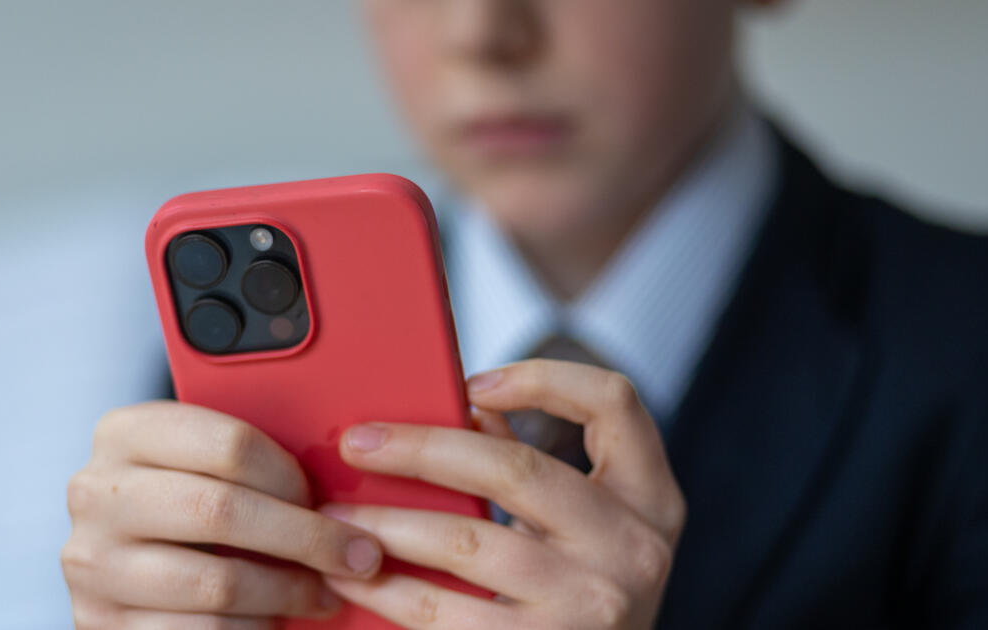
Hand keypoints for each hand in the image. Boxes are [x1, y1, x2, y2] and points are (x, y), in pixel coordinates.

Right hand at [61, 401, 383, 628]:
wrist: (120, 562)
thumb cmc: (184, 501)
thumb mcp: (198, 463)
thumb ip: (246, 459)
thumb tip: (340, 477)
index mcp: (126, 433)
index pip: (228, 444)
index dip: (290, 476)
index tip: (324, 499)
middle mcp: (96, 494)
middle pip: (222, 511)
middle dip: (305, 538)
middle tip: (358, 556)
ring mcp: (93, 563)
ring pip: (216, 581)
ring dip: (287, 592)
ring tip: (323, 592)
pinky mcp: (99, 623)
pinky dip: (254, 628)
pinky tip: (275, 618)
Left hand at [321, 359, 685, 628]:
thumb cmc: (587, 598)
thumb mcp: (587, 530)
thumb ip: (536, 469)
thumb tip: (467, 412)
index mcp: (650, 498)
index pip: (614, 402)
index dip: (542, 378)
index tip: (472, 384)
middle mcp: (633, 546)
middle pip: (514, 468)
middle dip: (420, 449)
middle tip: (358, 444)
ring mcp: (592, 604)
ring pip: (465, 543)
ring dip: (387, 525)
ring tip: (338, 517)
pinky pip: (446, 613)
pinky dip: (390, 591)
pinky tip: (356, 580)